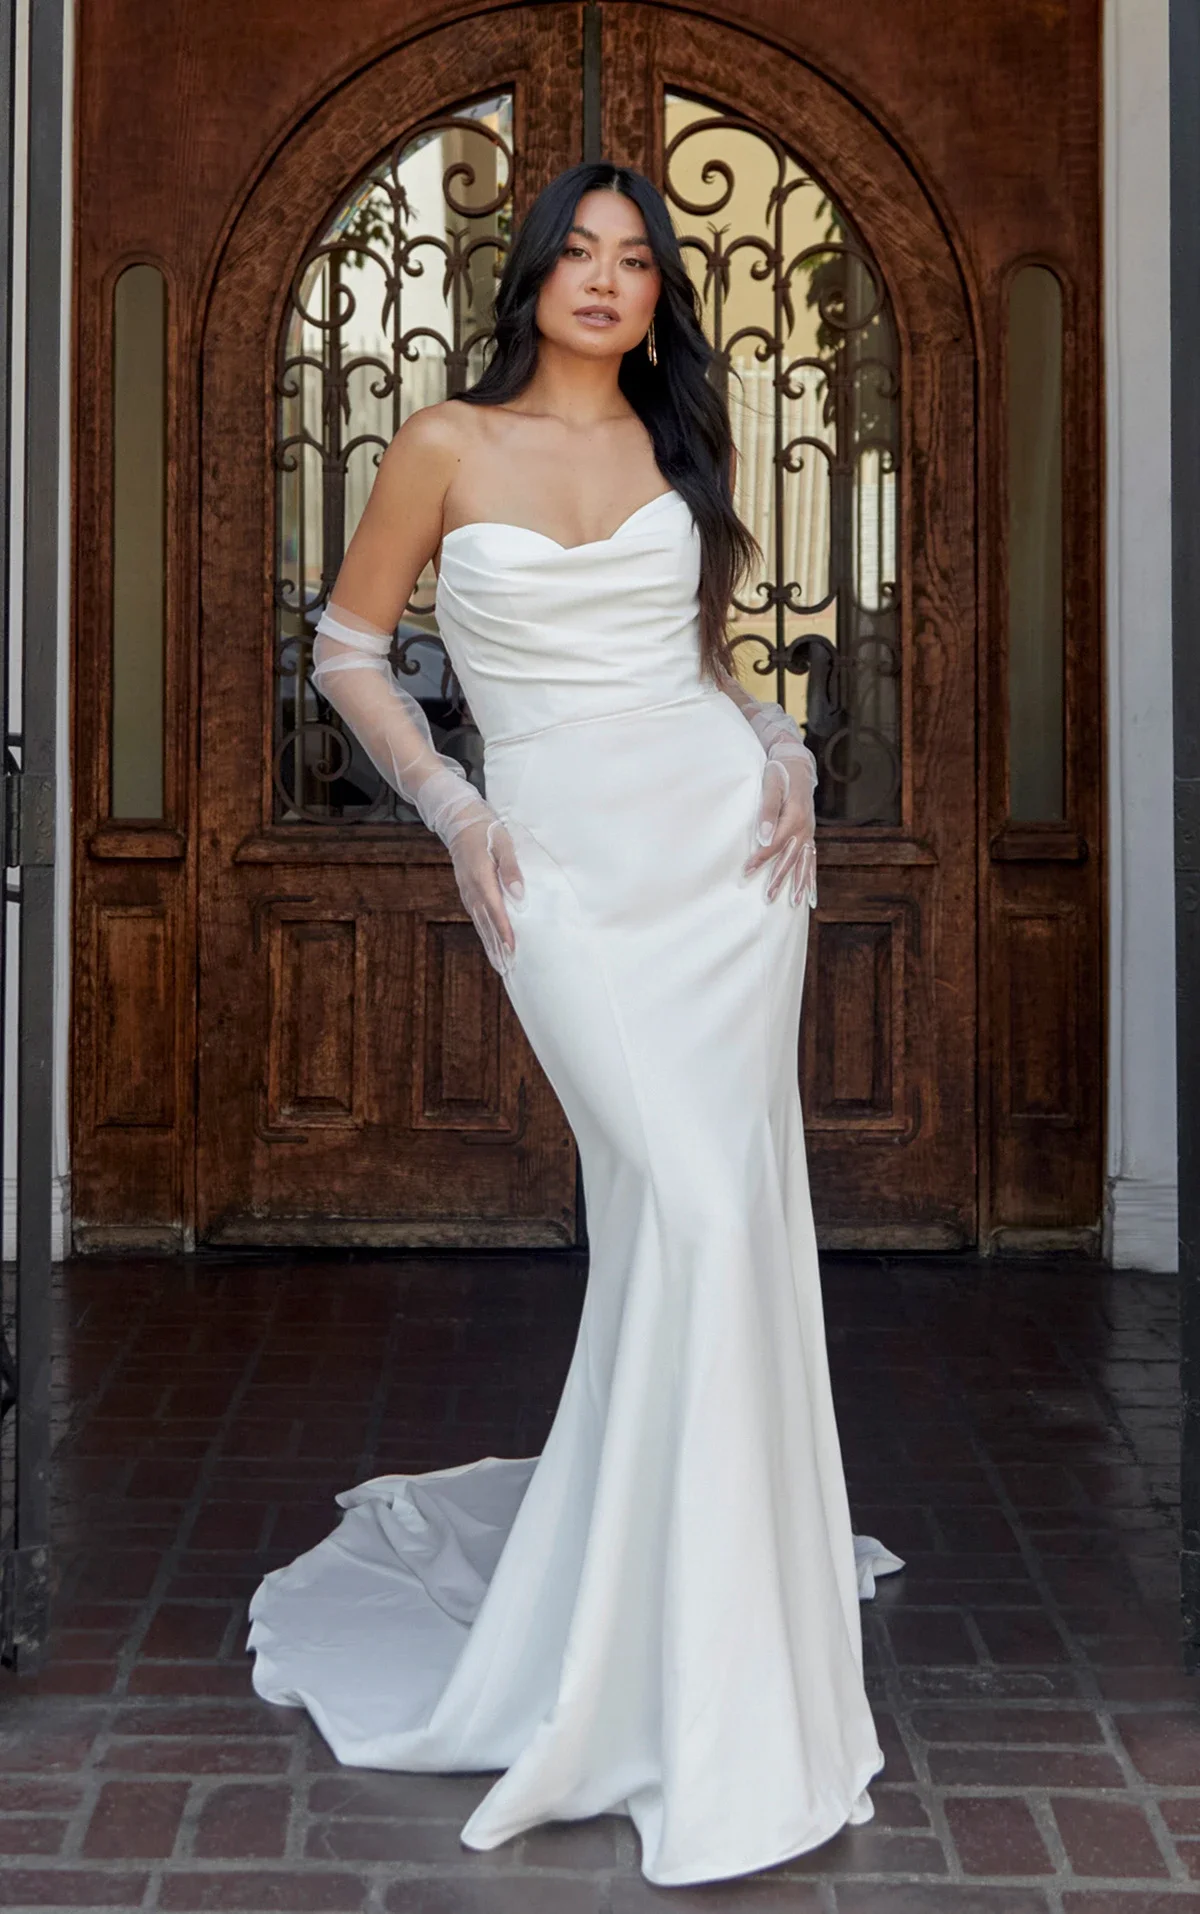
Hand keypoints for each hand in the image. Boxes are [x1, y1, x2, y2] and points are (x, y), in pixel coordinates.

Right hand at [449, 816, 524, 973]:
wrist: (460, 820)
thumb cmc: (487, 829)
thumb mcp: (504, 843)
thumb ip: (511, 869)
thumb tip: (518, 894)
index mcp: (481, 877)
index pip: (495, 910)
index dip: (504, 931)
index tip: (512, 948)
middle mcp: (471, 888)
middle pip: (485, 922)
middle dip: (496, 945)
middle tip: (507, 967)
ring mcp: (466, 890)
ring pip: (479, 921)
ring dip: (489, 942)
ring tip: (500, 962)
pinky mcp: (466, 889)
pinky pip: (476, 915)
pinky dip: (483, 930)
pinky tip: (490, 940)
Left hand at [743, 754, 816, 906]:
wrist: (797, 764)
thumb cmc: (779, 773)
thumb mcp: (771, 785)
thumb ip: (768, 810)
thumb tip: (763, 837)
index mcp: (795, 815)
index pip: (776, 842)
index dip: (762, 858)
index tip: (746, 871)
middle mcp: (805, 827)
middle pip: (791, 857)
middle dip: (780, 878)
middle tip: (768, 898)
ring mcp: (809, 832)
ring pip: (804, 862)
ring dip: (799, 883)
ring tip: (795, 903)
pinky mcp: (809, 835)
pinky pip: (812, 860)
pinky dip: (811, 878)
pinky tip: (810, 896)